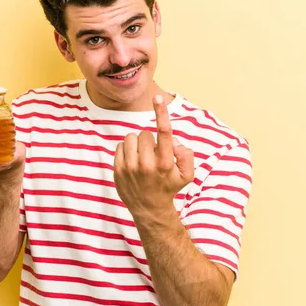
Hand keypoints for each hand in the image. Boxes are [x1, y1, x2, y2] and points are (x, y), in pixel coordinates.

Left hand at [114, 95, 194, 216]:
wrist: (149, 209)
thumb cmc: (169, 187)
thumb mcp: (187, 174)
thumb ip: (186, 154)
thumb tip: (174, 142)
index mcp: (165, 162)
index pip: (164, 132)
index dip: (161, 112)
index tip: (157, 97)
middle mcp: (147, 164)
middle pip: (145, 133)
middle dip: (150, 140)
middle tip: (153, 154)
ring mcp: (130, 168)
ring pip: (131, 137)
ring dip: (137, 144)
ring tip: (142, 156)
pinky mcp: (118, 170)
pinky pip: (120, 146)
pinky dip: (126, 150)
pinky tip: (133, 162)